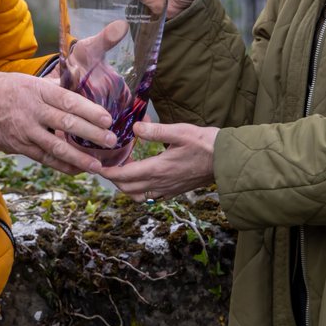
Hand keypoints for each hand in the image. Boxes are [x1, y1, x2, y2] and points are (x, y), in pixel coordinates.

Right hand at [0, 72, 115, 174]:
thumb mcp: (25, 80)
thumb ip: (50, 88)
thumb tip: (74, 86)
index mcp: (36, 89)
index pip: (67, 100)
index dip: (89, 110)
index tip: (108, 118)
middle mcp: (32, 110)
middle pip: (66, 123)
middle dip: (91, 134)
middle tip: (112, 141)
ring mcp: (24, 130)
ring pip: (56, 146)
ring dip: (79, 157)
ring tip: (98, 165)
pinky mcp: (18, 146)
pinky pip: (44, 158)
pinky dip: (62, 165)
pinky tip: (77, 170)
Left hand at [98, 120, 217, 202]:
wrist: (228, 161)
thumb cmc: (205, 144)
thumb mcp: (180, 132)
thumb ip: (155, 131)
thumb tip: (134, 128)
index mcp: (158, 169)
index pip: (124, 175)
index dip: (108, 172)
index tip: (97, 166)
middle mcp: (160, 183)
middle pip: (127, 188)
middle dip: (113, 179)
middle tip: (107, 166)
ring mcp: (168, 189)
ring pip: (138, 196)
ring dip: (125, 187)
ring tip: (122, 172)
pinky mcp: (176, 190)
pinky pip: (151, 197)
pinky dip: (140, 191)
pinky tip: (142, 178)